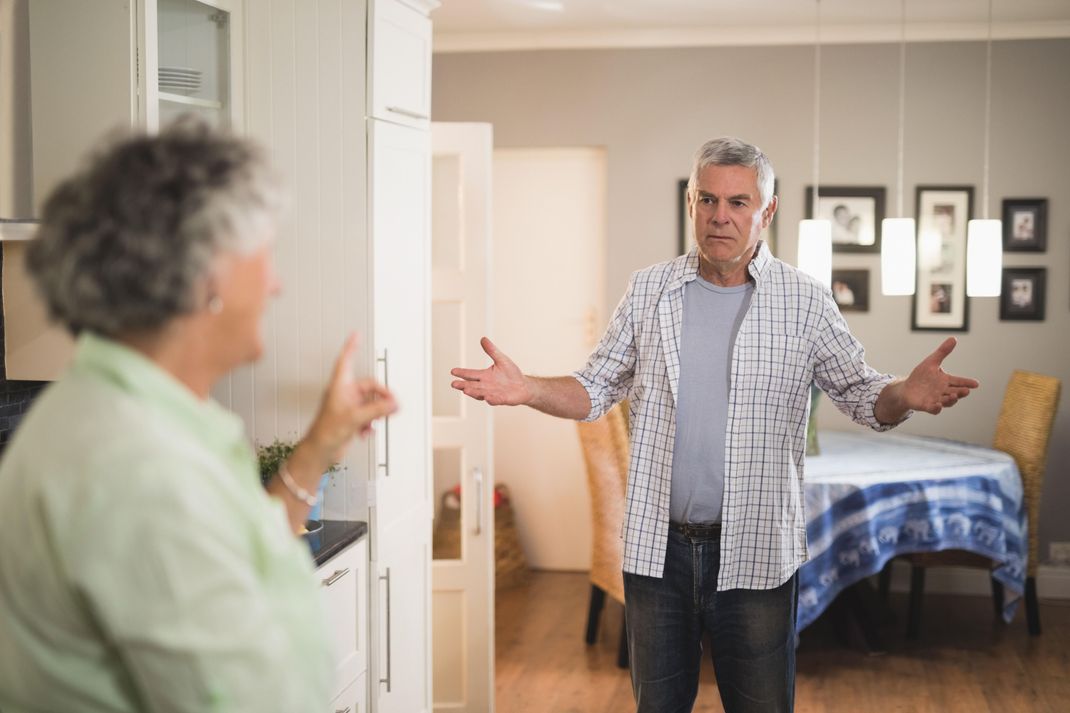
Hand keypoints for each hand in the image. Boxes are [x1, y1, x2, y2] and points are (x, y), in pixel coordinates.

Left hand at [305, 333, 397, 465]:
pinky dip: (370, 423)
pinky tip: (366, 431)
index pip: (346, 360)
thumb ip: (377, 409)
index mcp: (340, 386)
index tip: (355, 335)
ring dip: (376, 413)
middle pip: (369, 387)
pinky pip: (368, 415)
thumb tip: (393, 404)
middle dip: (381, 397)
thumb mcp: (355, 417)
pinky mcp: (351, 419)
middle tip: (391, 405)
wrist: (320, 451)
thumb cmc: (326, 431)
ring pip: (370, 403)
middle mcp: (344, 394)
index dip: (351, 347)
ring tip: (376, 421)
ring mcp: (348, 407)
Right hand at [450, 337, 530, 405]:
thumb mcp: (501, 359)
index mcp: (484, 376)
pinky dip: (492, 399)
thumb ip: (492, 351)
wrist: (523, 386)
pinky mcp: (502, 399)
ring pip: (481, 394)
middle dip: (463, 385)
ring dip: (473, 392)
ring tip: (465, 390)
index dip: (462, 373)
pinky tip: (487, 398)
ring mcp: (493, 393)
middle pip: (472, 386)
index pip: (471, 374)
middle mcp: (486, 386)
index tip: (453, 371)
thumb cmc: (511, 373)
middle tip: (454, 384)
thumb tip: (483, 338)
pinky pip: (496, 400)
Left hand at [899, 337, 978, 414]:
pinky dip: (936, 408)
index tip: (976, 384)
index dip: (967, 382)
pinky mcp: (926, 406)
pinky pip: (933, 409)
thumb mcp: (931, 362)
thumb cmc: (921, 376)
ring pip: (947, 401)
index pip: (959, 381)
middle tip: (966, 390)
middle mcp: (943, 392)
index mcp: (946, 381)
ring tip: (954, 396)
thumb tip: (953, 338)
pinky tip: (937, 405)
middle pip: (956, 393)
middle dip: (961, 392)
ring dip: (951, 400)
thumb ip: (942, 352)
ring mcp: (936, 400)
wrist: (907, 389)